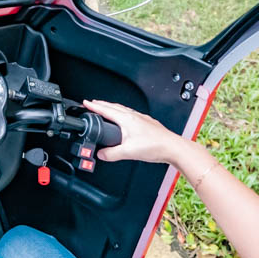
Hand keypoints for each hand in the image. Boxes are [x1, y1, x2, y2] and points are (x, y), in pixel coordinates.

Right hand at [82, 99, 200, 165]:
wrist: (173, 148)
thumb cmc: (155, 146)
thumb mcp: (128, 152)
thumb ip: (111, 154)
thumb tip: (101, 154)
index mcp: (127, 119)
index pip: (106, 110)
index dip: (94, 106)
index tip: (86, 103)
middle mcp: (134, 116)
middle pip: (114, 107)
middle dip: (102, 105)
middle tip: (93, 104)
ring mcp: (142, 119)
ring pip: (123, 110)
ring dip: (112, 108)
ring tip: (107, 110)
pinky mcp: (148, 123)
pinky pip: (131, 114)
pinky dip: (123, 114)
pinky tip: (125, 120)